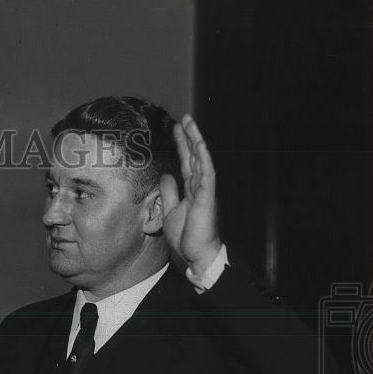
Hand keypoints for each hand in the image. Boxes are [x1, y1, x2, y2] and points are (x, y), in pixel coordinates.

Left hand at [159, 114, 222, 275]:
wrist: (196, 255)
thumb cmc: (186, 236)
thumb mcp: (170, 211)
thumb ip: (169, 193)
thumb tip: (165, 175)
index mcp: (191, 189)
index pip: (186, 162)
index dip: (182, 145)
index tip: (175, 128)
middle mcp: (199, 186)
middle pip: (193, 156)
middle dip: (189, 137)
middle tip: (184, 118)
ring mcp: (204, 191)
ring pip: (201, 160)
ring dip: (196, 141)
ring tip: (191, 123)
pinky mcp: (207, 198)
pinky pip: (207, 175)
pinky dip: (204, 159)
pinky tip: (200, 145)